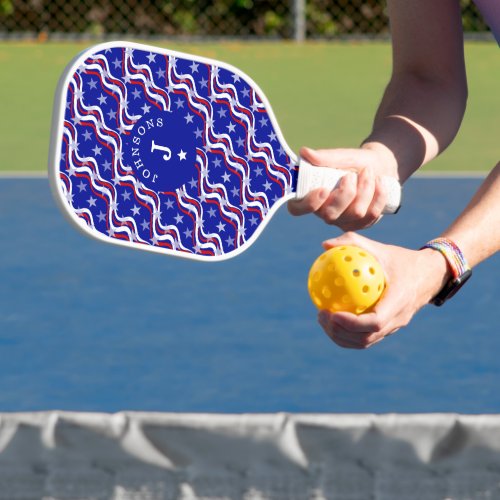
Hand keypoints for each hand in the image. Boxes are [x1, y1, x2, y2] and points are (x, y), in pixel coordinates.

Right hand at [288, 145, 397, 230]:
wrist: (379, 166)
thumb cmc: (353, 162)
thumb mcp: (341, 156)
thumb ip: (324, 157)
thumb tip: (304, 152)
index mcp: (310, 196)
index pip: (297, 209)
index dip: (308, 204)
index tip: (323, 189)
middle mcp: (324, 212)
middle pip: (330, 215)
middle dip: (346, 193)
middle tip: (351, 175)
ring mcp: (343, 221)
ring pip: (355, 213)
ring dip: (365, 189)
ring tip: (368, 172)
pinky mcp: (362, 224)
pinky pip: (371, 215)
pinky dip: (378, 195)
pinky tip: (379, 181)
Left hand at [316, 232, 450, 348]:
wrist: (429, 275)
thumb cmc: (401, 259)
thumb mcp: (380, 248)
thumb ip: (353, 243)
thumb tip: (324, 245)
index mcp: (399, 301)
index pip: (375, 321)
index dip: (352, 323)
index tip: (332, 313)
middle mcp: (398, 319)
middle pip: (366, 338)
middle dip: (340, 332)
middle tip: (321, 314)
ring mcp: (394, 327)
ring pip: (365, 342)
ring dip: (341, 336)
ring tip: (322, 319)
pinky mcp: (389, 329)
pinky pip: (366, 337)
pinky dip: (347, 333)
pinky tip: (331, 318)